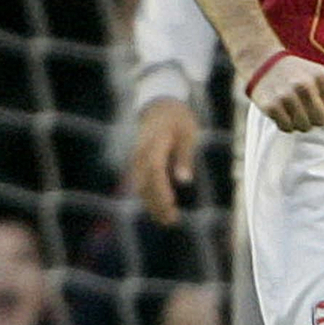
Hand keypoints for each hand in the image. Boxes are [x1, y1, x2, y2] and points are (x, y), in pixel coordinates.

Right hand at [130, 96, 199, 226]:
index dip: (160, 190)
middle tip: (171, 221)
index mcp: (153, 142)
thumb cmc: (178, 118)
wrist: (159, 103)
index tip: (171, 205)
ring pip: (139, 186)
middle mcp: (139, 152)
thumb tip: (185, 180)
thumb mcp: (188, 132)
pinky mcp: (135, 162)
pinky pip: (139, 182)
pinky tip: (159, 209)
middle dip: (156, 203)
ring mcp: (134, 157)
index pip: (154, 170)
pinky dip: (148, 196)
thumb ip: (185, 155)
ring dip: (151, 204)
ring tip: (167, 220)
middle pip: (144, 182)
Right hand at [250, 54, 323, 131]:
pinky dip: (286, 124)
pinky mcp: (272, 106)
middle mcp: (305, 85)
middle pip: (321, 121)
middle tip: (308, 112)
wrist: (263, 63)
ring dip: (300, 123)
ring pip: (304, 127)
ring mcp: (287, 96)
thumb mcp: (319, 74)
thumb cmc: (296, 72)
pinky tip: (283, 112)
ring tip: (295, 110)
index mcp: (321, 77)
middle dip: (316, 119)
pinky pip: (287, 128)